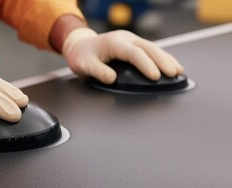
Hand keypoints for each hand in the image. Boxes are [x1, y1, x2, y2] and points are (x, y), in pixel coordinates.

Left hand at [62, 28, 183, 83]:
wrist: (80, 46)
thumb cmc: (82, 56)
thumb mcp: (84, 65)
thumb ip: (97, 71)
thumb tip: (112, 78)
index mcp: (114, 42)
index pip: (134, 53)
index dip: (146, 64)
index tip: (155, 77)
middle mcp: (125, 38)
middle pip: (148, 48)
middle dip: (162, 61)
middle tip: (173, 74)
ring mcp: (131, 39)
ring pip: (153, 47)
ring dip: (166, 58)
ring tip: (178, 71)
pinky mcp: (134, 44)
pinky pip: (151, 50)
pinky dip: (162, 58)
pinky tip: (172, 65)